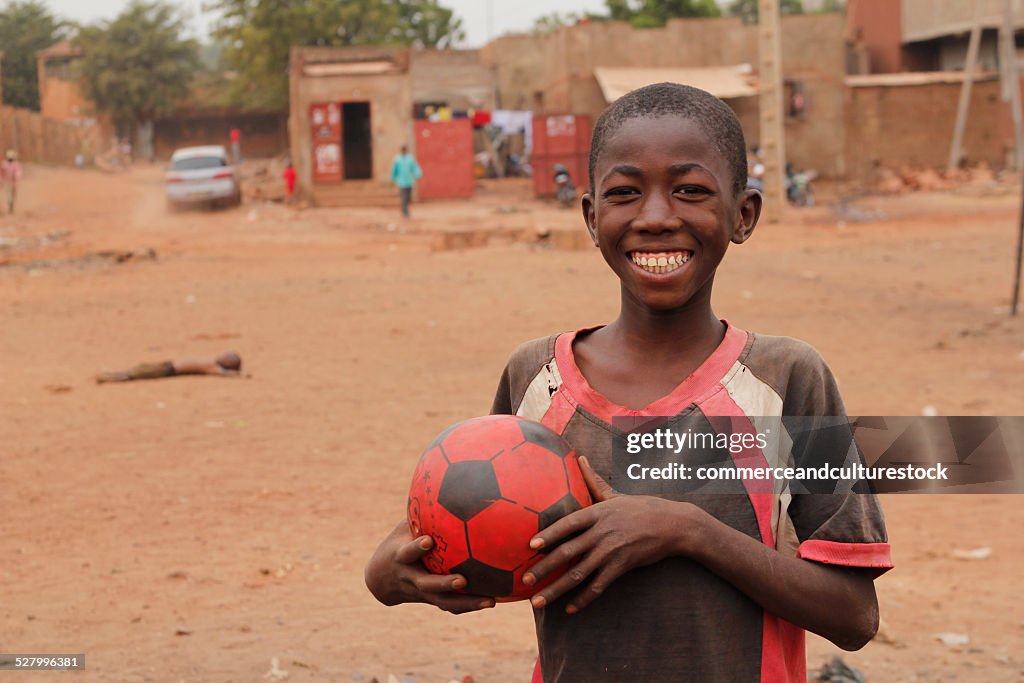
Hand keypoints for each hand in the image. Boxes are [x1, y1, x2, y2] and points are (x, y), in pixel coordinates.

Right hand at [364, 522, 495, 613]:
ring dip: (467, 603)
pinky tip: (493, 600)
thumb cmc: (398, 544)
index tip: (428, 540)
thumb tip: (441, 482)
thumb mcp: (402, 528)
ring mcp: (422, 592)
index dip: (416, 547)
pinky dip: (470, 605)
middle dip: (444, 583)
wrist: (381, 581)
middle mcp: (411, 577)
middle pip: (428, 584)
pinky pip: (452, 607)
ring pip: (444, 602)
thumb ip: (419, 513)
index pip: (408, 553)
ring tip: (491, 601)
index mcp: (402, 558)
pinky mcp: (432, 601)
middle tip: (463, 580)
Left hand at [521, 457, 689, 613]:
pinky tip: (569, 609)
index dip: (548, 534)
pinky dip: (583, 599)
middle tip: (525, 580)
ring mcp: (612, 551)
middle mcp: (602, 532)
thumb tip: (579, 458)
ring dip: (556, 589)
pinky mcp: (622, 566)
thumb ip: (593, 480)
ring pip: (579, 574)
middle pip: (567, 552)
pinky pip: (599, 586)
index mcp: (597, 513)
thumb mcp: (615, 494)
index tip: (530, 545)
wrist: (673, 524)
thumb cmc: (641, 508)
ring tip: (538, 601)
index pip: (567, 524)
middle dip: (544, 568)